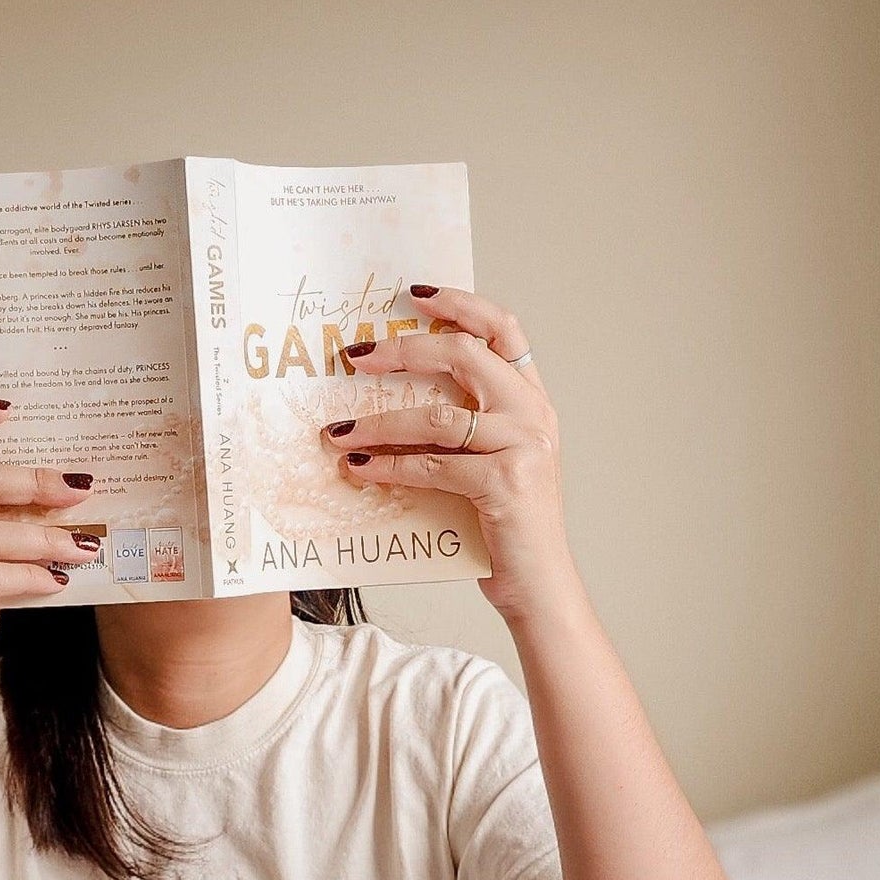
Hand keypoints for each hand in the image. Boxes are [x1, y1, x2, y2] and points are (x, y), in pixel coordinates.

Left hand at [319, 289, 570, 616]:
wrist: (540, 584)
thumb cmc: (509, 528)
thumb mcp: (495, 464)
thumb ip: (467, 428)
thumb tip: (398, 404)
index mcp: (532, 400)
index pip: (503, 330)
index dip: (460, 303)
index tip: (414, 294)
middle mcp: (533, 414)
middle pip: (464, 354)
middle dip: (403, 350)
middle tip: (356, 356)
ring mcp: (522, 446)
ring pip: (437, 416)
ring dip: (379, 422)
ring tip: (339, 430)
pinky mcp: (503, 483)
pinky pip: (433, 465)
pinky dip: (389, 466)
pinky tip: (360, 467)